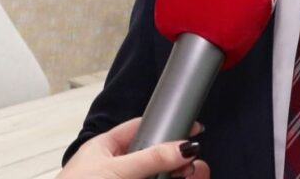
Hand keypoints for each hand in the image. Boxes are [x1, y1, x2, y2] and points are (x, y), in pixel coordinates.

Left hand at [57, 118, 208, 178]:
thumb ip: (150, 158)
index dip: (166, 126)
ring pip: (157, 177)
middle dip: (175, 160)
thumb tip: (182, 147)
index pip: (140, 128)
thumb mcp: (115, 170)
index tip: (192, 128)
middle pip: (154, 158)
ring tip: (191, 176)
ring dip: (176, 176)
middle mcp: (115, 168)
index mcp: (105, 148)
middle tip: (194, 164)